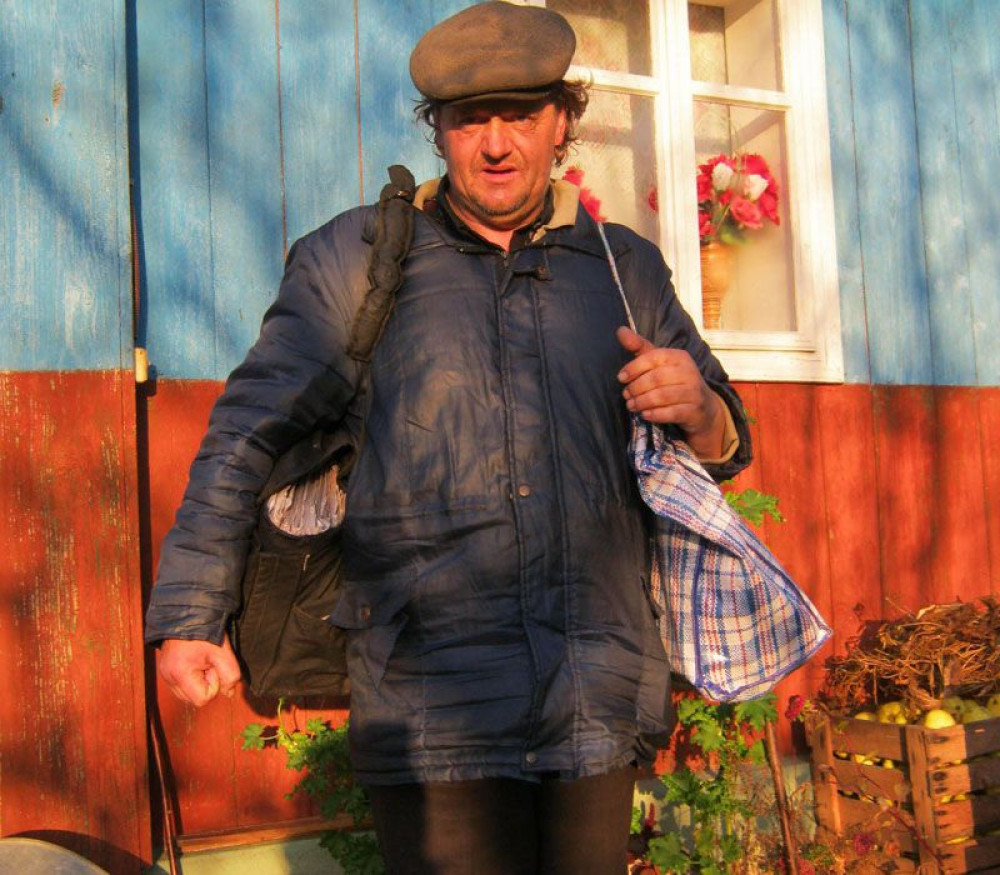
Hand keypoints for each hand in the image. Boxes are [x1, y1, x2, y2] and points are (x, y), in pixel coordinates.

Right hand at [157, 636, 241, 706]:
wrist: (189, 614)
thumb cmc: (207, 633)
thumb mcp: (223, 653)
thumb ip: (231, 676)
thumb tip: (228, 693)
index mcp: (180, 674)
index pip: (202, 699)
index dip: (214, 685)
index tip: (213, 665)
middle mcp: (168, 678)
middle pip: (193, 699)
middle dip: (205, 684)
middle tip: (207, 662)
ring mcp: (164, 675)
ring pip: (187, 694)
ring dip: (198, 682)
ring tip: (201, 661)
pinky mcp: (164, 670)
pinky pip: (180, 685)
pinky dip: (190, 678)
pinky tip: (194, 662)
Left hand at [616, 326, 725, 457]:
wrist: (703, 407)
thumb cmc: (675, 381)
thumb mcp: (660, 362)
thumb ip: (640, 347)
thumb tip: (620, 330)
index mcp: (679, 357)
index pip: (654, 358)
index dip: (634, 368)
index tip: (621, 378)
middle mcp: (689, 372)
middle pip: (656, 379)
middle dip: (636, 387)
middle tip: (626, 395)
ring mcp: (694, 392)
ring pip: (662, 396)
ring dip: (642, 402)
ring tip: (631, 405)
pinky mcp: (694, 411)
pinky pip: (672, 413)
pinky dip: (655, 414)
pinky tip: (645, 415)